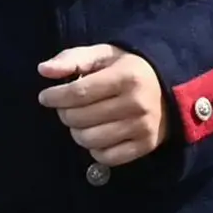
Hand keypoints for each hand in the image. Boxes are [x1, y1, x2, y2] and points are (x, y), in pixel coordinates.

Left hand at [39, 46, 168, 171]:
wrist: (169, 88)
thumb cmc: (128, 69)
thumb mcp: (104, 55)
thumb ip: (72, 59)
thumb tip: (43, 70)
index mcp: (127, 76)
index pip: (79, 92)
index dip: (55, 97)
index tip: (45, 97)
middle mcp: (137, 103)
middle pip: (81, 118)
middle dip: (65, 113)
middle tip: (67, 107)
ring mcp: (143, 127)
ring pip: (90, 140)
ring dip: (77, 132)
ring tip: (80, 121)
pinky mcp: (146, 146)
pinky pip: (106, 157)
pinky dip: (94, 149)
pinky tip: (96, 134)